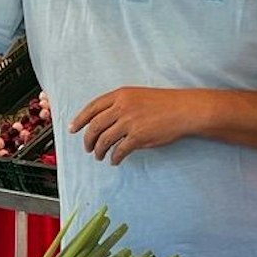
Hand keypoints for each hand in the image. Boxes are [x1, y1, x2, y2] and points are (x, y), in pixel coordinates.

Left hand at [70, 87, 190, 164]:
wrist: (184, 110)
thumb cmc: (163, 103)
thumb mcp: (137, 96)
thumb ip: (119, 105)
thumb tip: (103, 122)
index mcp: (120, 95)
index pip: (92, 108)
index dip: (79, 119)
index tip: (72, 129)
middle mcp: (122, 107)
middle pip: (94, 126)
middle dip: (87, 140)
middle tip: (87, 148)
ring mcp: (129, 122)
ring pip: (104, 140)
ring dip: (99, 151)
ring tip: (99, 156)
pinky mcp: (138, 137)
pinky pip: (119, 151)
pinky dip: (114, 158)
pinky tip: (114, 161)